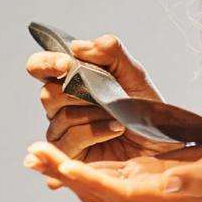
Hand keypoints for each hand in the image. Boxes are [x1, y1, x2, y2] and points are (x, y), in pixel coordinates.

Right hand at [24, 33, 182, 163]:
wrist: (162, 143)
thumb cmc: (145, 109)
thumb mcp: (134, 74)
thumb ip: (110, 52)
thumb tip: (77, 46)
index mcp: (69, 82)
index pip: (39, 67)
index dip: (46, 64)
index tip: (66, 64)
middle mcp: (59, 106)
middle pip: (48, 93)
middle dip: (82, 93)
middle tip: (107, 97)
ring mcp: (61, 132)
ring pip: (62, 116)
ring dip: (96, 114)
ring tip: (119, 116)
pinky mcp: (68, 155)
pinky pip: (72, 138)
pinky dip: (97, 131)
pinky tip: (116, 129)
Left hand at [25, 131, 201, 201]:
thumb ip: (199, 179)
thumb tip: (167, 180)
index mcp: (164, 194)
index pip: (113, 190)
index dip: (83, 178)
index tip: (56, 164)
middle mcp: (149, 193)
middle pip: (94, 188)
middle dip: (61, 172)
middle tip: (30, 153)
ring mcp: (147, 184)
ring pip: (96, 180)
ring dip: (65, 168)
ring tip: (36, 152)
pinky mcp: (149, 172)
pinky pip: (107, 170)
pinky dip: (83, 162)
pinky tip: (66, 150)